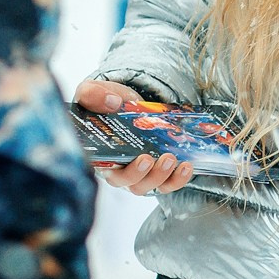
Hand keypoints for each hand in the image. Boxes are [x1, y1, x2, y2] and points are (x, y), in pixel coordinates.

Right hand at [72, 78, 194, 194]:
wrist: (124, 101)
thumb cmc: (103, 102)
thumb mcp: (92, 92)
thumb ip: (92, 94)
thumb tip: (112, 102)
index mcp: (99, 155)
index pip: (107, 172)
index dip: (121, 171)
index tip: (138, 159)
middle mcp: (118, 169)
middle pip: (130, 183)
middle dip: (142, 174)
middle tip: (150, 158)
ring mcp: (139, 172)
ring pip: (148, 186)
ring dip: (161, 176)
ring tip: (171, 158)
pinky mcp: (156, 171)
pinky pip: (167, 183)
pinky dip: (177, 179)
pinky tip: (186, 166)